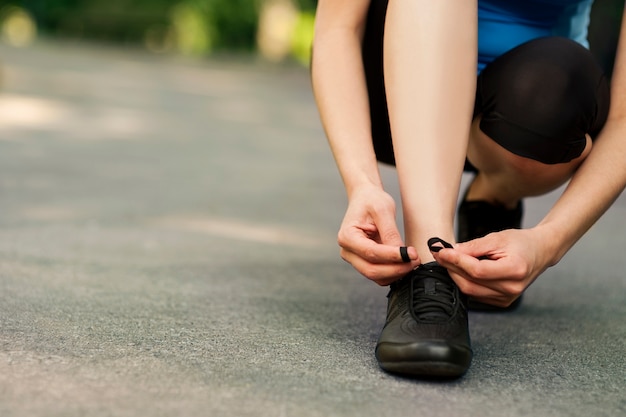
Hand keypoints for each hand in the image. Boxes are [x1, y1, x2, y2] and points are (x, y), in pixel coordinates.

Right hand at [338, 185, 419, 285]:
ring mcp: (354, 259)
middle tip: (416, 261)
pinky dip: (393, 273)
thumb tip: (403, 254)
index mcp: (347, 236)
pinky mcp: (364, 262)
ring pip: (376, 276)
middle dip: (396, 269)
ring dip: (396, 273)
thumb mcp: (383, 210)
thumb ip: (390, 233)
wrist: (365, 198)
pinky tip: (405, 262)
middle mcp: (347, 251)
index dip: (393, 256)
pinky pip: (379, 275)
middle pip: (371, 270)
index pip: (371, 252)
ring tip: (413, 261)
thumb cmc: (371, 200)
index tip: (412, 254)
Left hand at [432, 228, 556, 306]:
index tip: (442, 251)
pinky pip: (476, 294)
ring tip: (447, 260)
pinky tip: (460, 270)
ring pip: (470, 291)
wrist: (539, 253)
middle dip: (451, 268)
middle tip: (439, 254)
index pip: (477, 270)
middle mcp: (512, 288)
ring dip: (455, 276)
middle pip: (471, 283)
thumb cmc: (520, 242)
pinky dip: (465, 282)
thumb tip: (451, 251)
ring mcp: (507, 298)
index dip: (456, 261)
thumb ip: (474, 246)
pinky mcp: (502, 302)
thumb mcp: (497, 238)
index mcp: (514, 270)